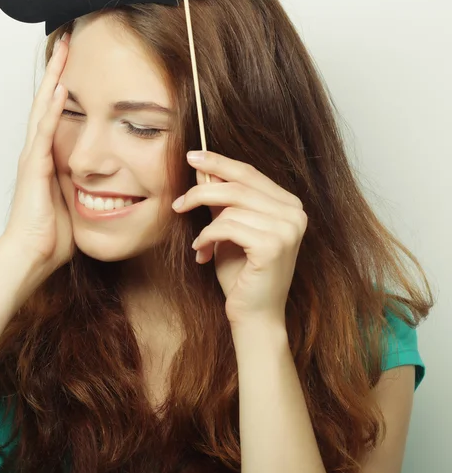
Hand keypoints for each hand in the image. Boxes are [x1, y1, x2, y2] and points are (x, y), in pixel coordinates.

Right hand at [1, 33, 73, 278]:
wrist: (33, 252)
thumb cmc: (53, 232)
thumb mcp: (76, 198)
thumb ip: (85, 180)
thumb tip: (107, 176)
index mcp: (49, 156)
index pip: (57, 112)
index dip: (65, 86)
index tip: (76, 63)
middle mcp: (38, 150)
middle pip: (47, 101)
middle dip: (58, 71)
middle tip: (65, 41)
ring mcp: (34, 156)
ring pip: (43, 108)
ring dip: (53, 79)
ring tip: (62, 51)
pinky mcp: (34, 167)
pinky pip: (45, 133)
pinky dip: (52, 111)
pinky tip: (59, 90)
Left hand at [171, 150, 306, 326]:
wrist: (253, 315)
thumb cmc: (241, 273)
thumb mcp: (228, 229)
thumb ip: (221, 200)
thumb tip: (203, 169)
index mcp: (288, 205)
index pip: (249, 173)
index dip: (219, 162)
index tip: (192, 156)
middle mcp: (295, 213)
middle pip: (239, 185)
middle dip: (202, 190)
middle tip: (178, 201)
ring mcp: (288, 228)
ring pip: (230, 206)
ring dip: (203, 223)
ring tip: (198, 243)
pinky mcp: (274, 245)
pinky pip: (227, 227)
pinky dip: (207, 237)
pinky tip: (202, 253)